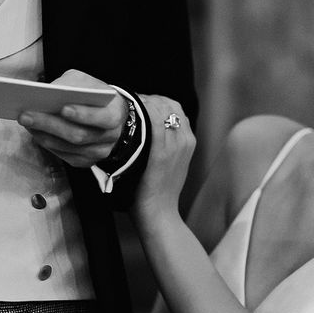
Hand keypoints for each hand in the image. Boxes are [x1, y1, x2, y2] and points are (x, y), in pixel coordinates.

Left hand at [17, 69, 128, 167]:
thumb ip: (72, 85)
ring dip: (44, 135)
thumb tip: (47, 92)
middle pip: (79, 136)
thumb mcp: (88, 83)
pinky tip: (35, 132)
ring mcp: (99, 152)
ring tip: (26, 122)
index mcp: (115, 113)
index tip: (63, 108)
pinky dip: (48, 144)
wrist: (109, 116)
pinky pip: (64, 156)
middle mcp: (110, 137)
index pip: (103, 118)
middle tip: (26, 115)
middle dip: (50, 125)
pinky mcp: (86, 161)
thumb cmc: (94, 96)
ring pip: (68, 148)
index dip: (84, 115)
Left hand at [132, 95, 194, 226]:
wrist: (160, 213)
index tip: (138, 104)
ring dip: (140, 104)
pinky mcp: (161, 154)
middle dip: (147, 99)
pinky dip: (140, 115)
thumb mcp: (170, 162)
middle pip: (168, 104)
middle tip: (128, 105)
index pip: (174, 106)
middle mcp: (185, 139)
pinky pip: (153, 123)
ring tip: (124, 109)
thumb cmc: (158, 190)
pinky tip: (127, 116)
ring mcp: (175, 146)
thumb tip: (145, 127)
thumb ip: (165, 143)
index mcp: (189, 140)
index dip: (155, 100)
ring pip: (160, 110)